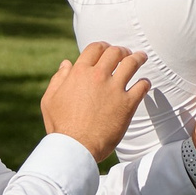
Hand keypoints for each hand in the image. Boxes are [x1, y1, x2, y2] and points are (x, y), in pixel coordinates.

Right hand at [39, 42, 152, 164]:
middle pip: (115, 52)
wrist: (75, 148)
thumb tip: (66, 63)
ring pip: (132, 63)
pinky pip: (142, 86)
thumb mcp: (50, 100)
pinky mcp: (127, 104)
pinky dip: (145, 83)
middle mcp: (98, 76)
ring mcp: (114, 89)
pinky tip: (144, 84)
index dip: (103, 46)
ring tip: (141, 58)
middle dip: (122, 50)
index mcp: (79, 73)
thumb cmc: (61, 127)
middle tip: (126, 53)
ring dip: (138, 58)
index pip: (95, 48)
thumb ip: (58, 79)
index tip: (108, 49)